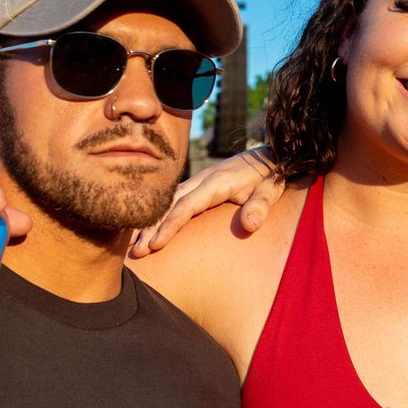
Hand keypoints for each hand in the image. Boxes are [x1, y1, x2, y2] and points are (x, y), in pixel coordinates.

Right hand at [129, 147, 283, 256]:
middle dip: (151, 228)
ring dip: (151, 222)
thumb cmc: (270, 176)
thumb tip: (249, 225)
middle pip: (170, 204)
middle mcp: (203, 180)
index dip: (169, 225)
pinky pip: (174, 198)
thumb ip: (261, 207)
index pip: (187, 206)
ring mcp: (199, 181)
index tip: (155, 245)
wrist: (270, 155)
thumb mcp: (271, 191)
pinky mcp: (200, 185)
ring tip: (136, 245)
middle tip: (137, 252)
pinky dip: (159, 213)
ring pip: (168, 201)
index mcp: (216, 183)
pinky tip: (149, 227)